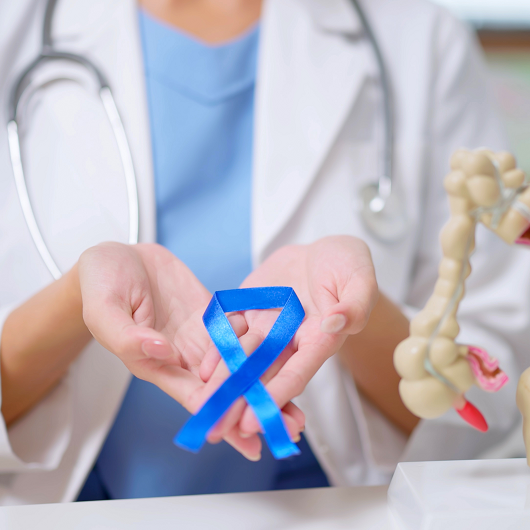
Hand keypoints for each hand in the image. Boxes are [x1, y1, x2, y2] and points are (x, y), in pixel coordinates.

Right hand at [78, 242, 302, 458]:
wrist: (117, 257)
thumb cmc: (101, 284)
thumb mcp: (105, 310)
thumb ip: (129, 336)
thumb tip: (164, 352)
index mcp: (156, 362)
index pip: (195, 396)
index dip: (222, 416)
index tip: (249, 438)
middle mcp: (183, 355)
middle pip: (225, 387)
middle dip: (254, 406)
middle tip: (290, 425)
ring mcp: (199, 334)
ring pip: (237, 363)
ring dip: (265, 381)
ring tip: (298, 401)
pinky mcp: (209, 314)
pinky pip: (238, 329)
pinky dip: (259, 344)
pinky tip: (284, 353)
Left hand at [200, 235, 377, 438]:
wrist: (321, 252)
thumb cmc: (348, 265)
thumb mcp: (359, 279)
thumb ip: (354, 304)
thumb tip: (336, 322)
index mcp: (320, 338)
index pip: (298, 371)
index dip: (278, 395)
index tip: (257, 420)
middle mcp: (291, 340)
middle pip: (266, 374)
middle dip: (244, 402)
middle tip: (221, 430)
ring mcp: (268, 326)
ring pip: (243, 358)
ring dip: (225, 382)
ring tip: (205, 405)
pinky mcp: (249, 310)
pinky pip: (230, 331)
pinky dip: (217, 349)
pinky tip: (202, 370)